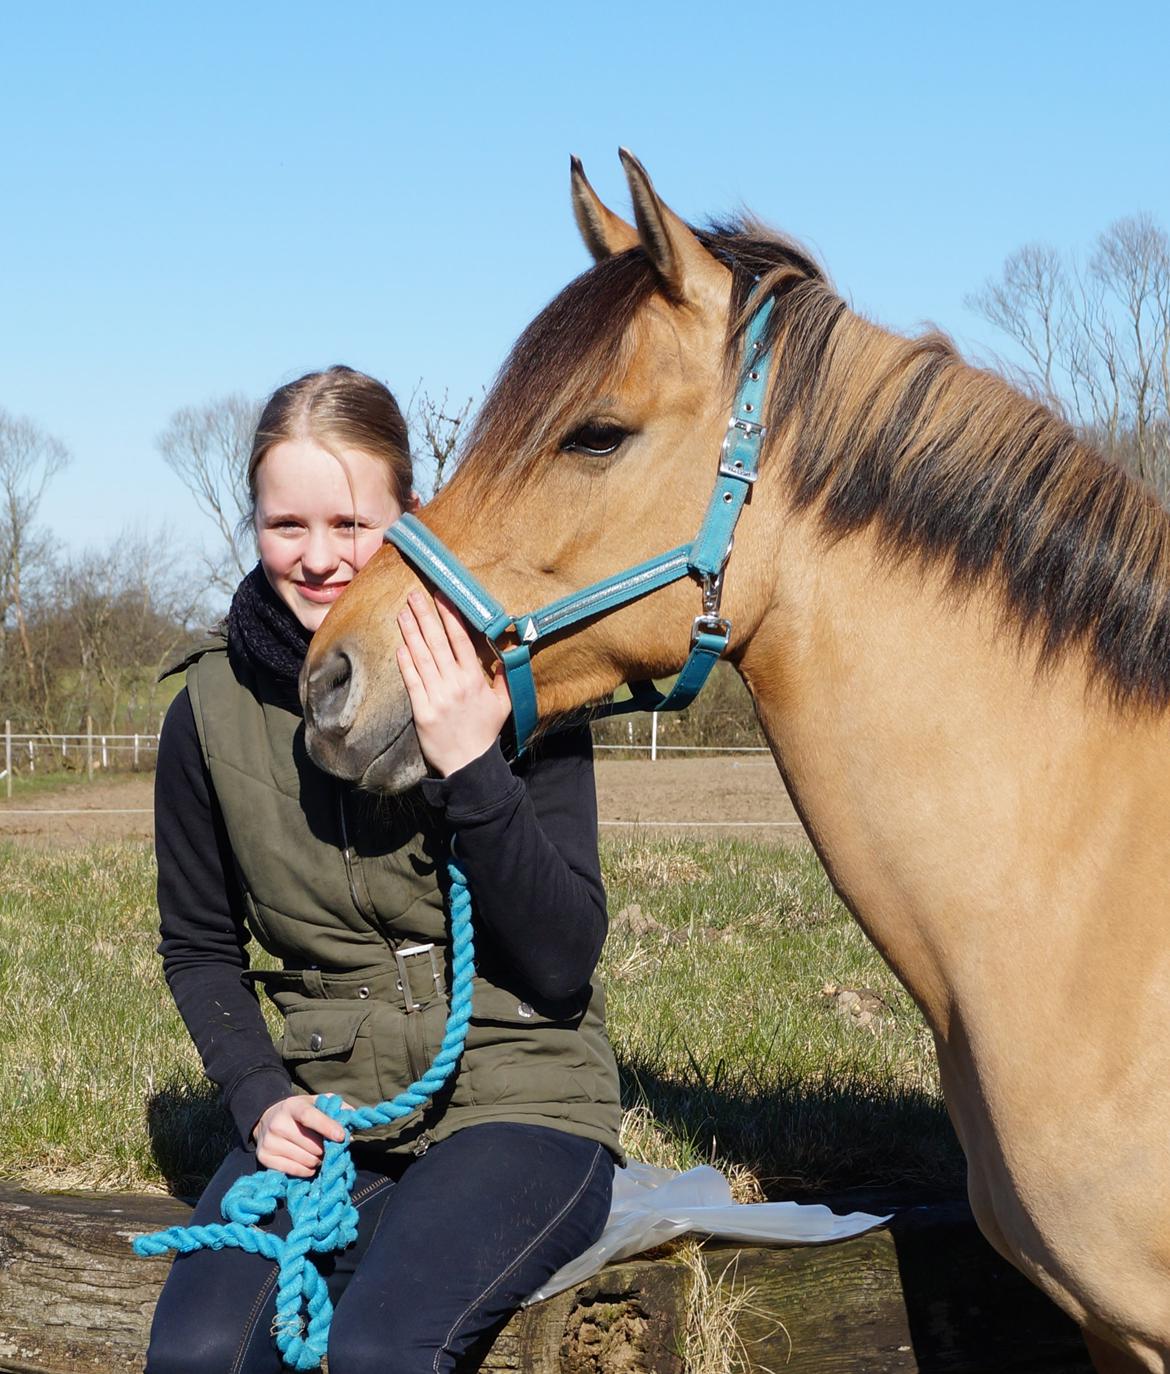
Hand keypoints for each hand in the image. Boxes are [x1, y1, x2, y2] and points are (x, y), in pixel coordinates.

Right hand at [251, 1095, 347, 1176]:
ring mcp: (269, 1141)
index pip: (310, 1116)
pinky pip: (295, 1171)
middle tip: (327, 1148)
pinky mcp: (264, 1157)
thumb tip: (352, 1128)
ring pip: (306, 1160)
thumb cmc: (300, 1112)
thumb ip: (337, 1110)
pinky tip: (307, 1163)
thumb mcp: (317, 1103)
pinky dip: (307, 1170)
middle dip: (326, 1150)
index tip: (342, 1137)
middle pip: (312, 1145)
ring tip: (316, 1154)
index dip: (327, 1127)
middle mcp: (278, 1123)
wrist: (267, 1119)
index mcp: (292, 1106)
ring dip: (318, 1161)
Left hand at [396, 589, 511, 776]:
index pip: (460, 640)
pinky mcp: (422, 710)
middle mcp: (455, 683)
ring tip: (403, 612)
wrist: (469, 763)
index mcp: (474, 679)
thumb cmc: (485, 732)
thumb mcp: (504, 703)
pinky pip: (412, 681)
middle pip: (438, 642)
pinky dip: (406, 662)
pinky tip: (400, 645)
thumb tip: (507, 654)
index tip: (441, 596)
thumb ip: (504, 677)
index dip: (449, 616)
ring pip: (422, 657)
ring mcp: (437, 696)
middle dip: (425, 616)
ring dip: (411, 632)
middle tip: (414, 594)